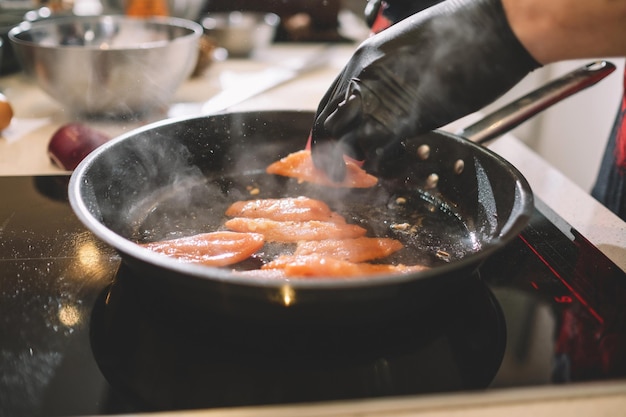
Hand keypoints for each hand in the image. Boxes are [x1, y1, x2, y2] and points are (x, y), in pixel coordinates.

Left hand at [310, 0, 539, 180]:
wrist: (494, 28)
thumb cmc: (461, 31)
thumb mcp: (410, 46)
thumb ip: (391, 73)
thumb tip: (392, 92)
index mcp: (362, 61)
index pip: (328, 104)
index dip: (331, 128)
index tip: (339, 143)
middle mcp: (361, 81)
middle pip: (327, 127)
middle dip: (332, 150)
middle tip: (348, 163)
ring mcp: (379, 101)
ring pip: (342, 143)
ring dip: (352, 160)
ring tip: (369, 166)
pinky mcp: (403, 121)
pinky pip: (374, 154)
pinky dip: (379, 165)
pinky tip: (391, 164)